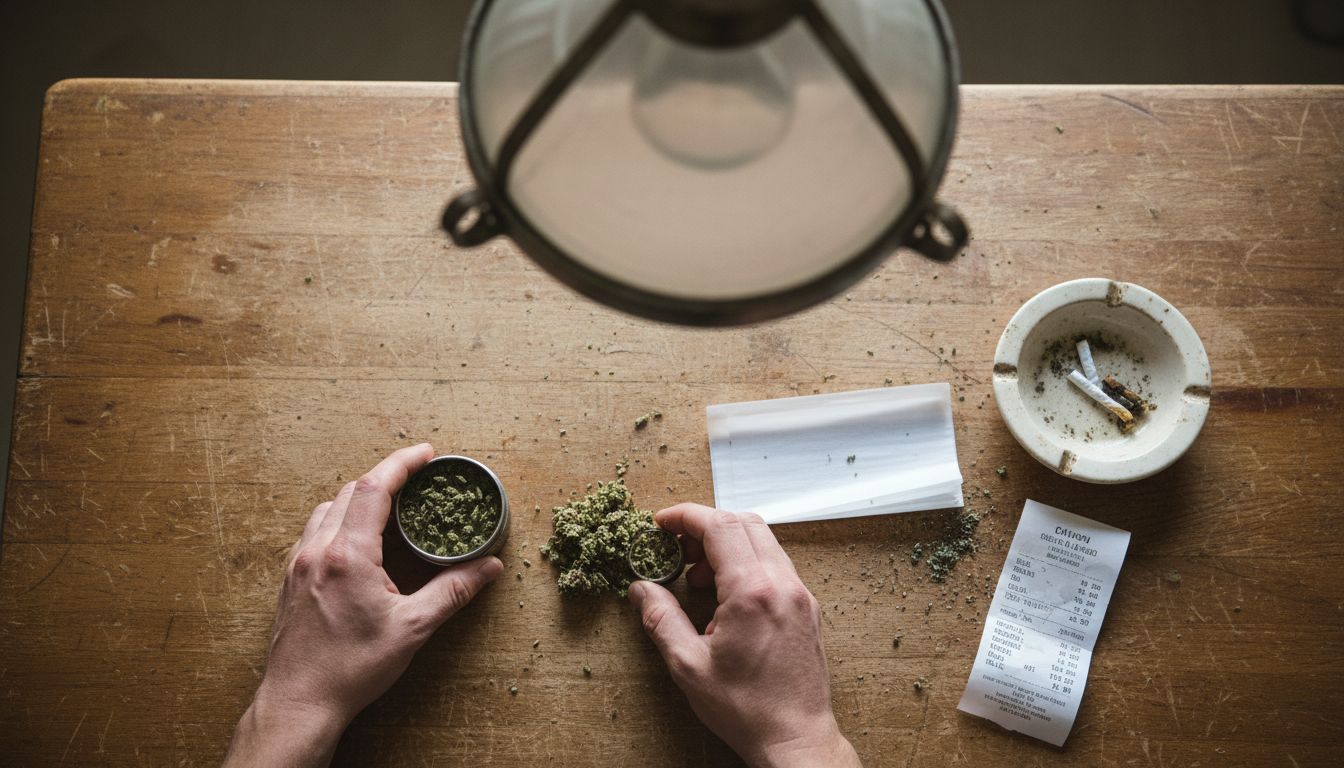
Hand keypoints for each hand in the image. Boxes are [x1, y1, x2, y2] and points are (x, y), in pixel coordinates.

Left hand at [224, 444, 503, 767]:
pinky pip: (314, 531)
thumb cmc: (351, 669)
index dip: (402, 463)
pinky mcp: (290, 579)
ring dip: (359, 496)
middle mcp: (317, 551)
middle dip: (385, 476)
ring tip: (389, 504)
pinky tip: (357, 538)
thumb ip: (453, 591)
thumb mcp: (412, 628)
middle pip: (351, 491)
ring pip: (328, 508)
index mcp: (348, 555)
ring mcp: (298, 563)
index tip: (426, 454)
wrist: (299, 702)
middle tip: (416, 477)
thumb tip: (489, 568)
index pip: (374, 488)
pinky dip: (339, 519)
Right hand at [628, 504, 860, 767]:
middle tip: (675, 547)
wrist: (795, 738)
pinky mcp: (806, 607)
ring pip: (762, 540)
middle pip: (743, 522)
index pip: (719, 526)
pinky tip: (725, 594)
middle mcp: (782, 584)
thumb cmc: (746, 709)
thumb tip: (641, 589)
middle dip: (704, 525)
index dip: (685, 517)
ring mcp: (799, 593)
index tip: (661, 524)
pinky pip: (775, 564)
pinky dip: (746, 563)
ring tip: (697, 576)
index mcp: (752, 591)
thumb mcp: (689, 666)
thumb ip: (661, 619)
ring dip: (726, 544)